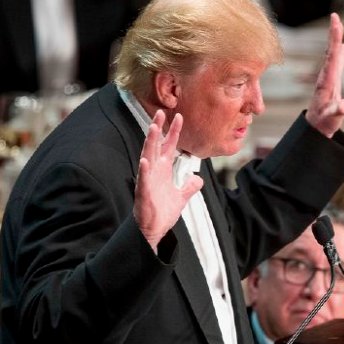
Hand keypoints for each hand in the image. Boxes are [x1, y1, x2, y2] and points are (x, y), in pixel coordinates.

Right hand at [133, 110, 202, 251]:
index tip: (179, 117)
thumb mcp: (181, 197)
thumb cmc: (162, 212)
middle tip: (161, 112)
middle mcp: (154, 171)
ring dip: (150, 142)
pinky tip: (145, 161)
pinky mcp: (144, 192)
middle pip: (156, 145)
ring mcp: (148, 180)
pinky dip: (144, 170)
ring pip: (148, 157)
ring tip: (154, 128)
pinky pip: (143, 179)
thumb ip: (189, 187)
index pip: (169, 146)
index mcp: (163, 170)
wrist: (154, 229)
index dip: (174, 132)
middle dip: (159, 128)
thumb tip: (198, 180)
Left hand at [305, 13, 343, 137]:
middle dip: (334, 34)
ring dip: (335, 41)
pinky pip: (336, 65)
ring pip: (332, 56)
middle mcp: (326, 77)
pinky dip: (339, 53)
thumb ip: (339, 110)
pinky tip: (343, 48)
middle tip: (335, 17)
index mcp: (327, 81)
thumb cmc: (324, 123)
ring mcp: (328, 79)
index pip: (332, 55)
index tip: (335, 21)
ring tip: (337, 26)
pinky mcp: (331, 84)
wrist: (315, 129)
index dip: (335, 38)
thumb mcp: (332, 118)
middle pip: (331, 51)